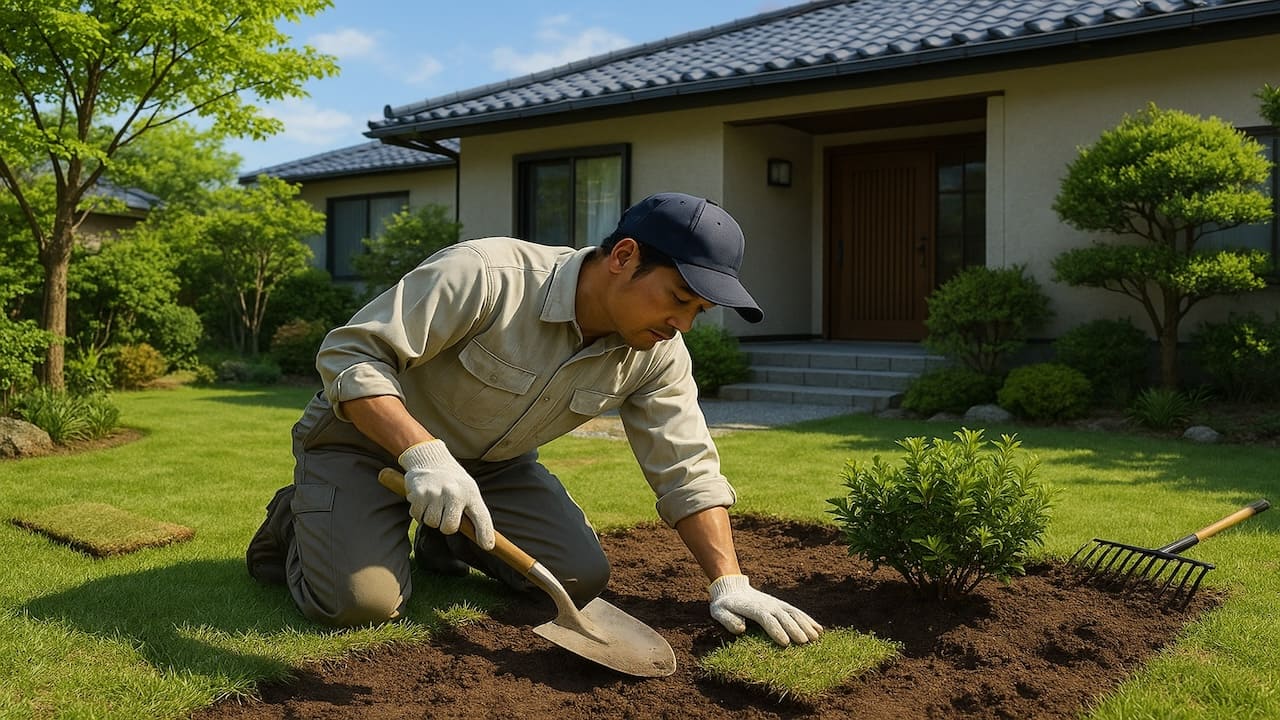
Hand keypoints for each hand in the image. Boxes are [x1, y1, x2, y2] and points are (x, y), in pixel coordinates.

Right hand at [398, 439, 495, 550]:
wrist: (430, 459)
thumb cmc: (454, 481)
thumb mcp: (469, 492)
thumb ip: (476, 515)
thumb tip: (487, 544)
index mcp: (470, 493)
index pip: (480, 517)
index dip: (484, 534)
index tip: (487, 546)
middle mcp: (454, 493)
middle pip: (448, 528)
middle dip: (445, 525)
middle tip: (445, 511)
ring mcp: (435, 493)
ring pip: (431, 523)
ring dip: (431, 517)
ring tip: (434, 502)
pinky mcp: (418, 493)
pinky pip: (417, 515)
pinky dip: (418, 511)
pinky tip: (424, 499)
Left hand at [708, 574, 822, 646]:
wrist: (731, 587)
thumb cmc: (724, 604)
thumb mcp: (719, 612)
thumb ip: (728, 620)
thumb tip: (741, 629)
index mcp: (754, 608)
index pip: (767, 619)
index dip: (776, 631)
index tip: (785, 643)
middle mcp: (768, 605)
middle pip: (784, 617)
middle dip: (795, 629)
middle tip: (806, 643)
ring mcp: (776, 604)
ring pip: (794, 613)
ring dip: (806, 624)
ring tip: (816, 637)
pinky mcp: (780, 605)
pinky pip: (796, 612)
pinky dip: (808, 620)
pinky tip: (818, 629)